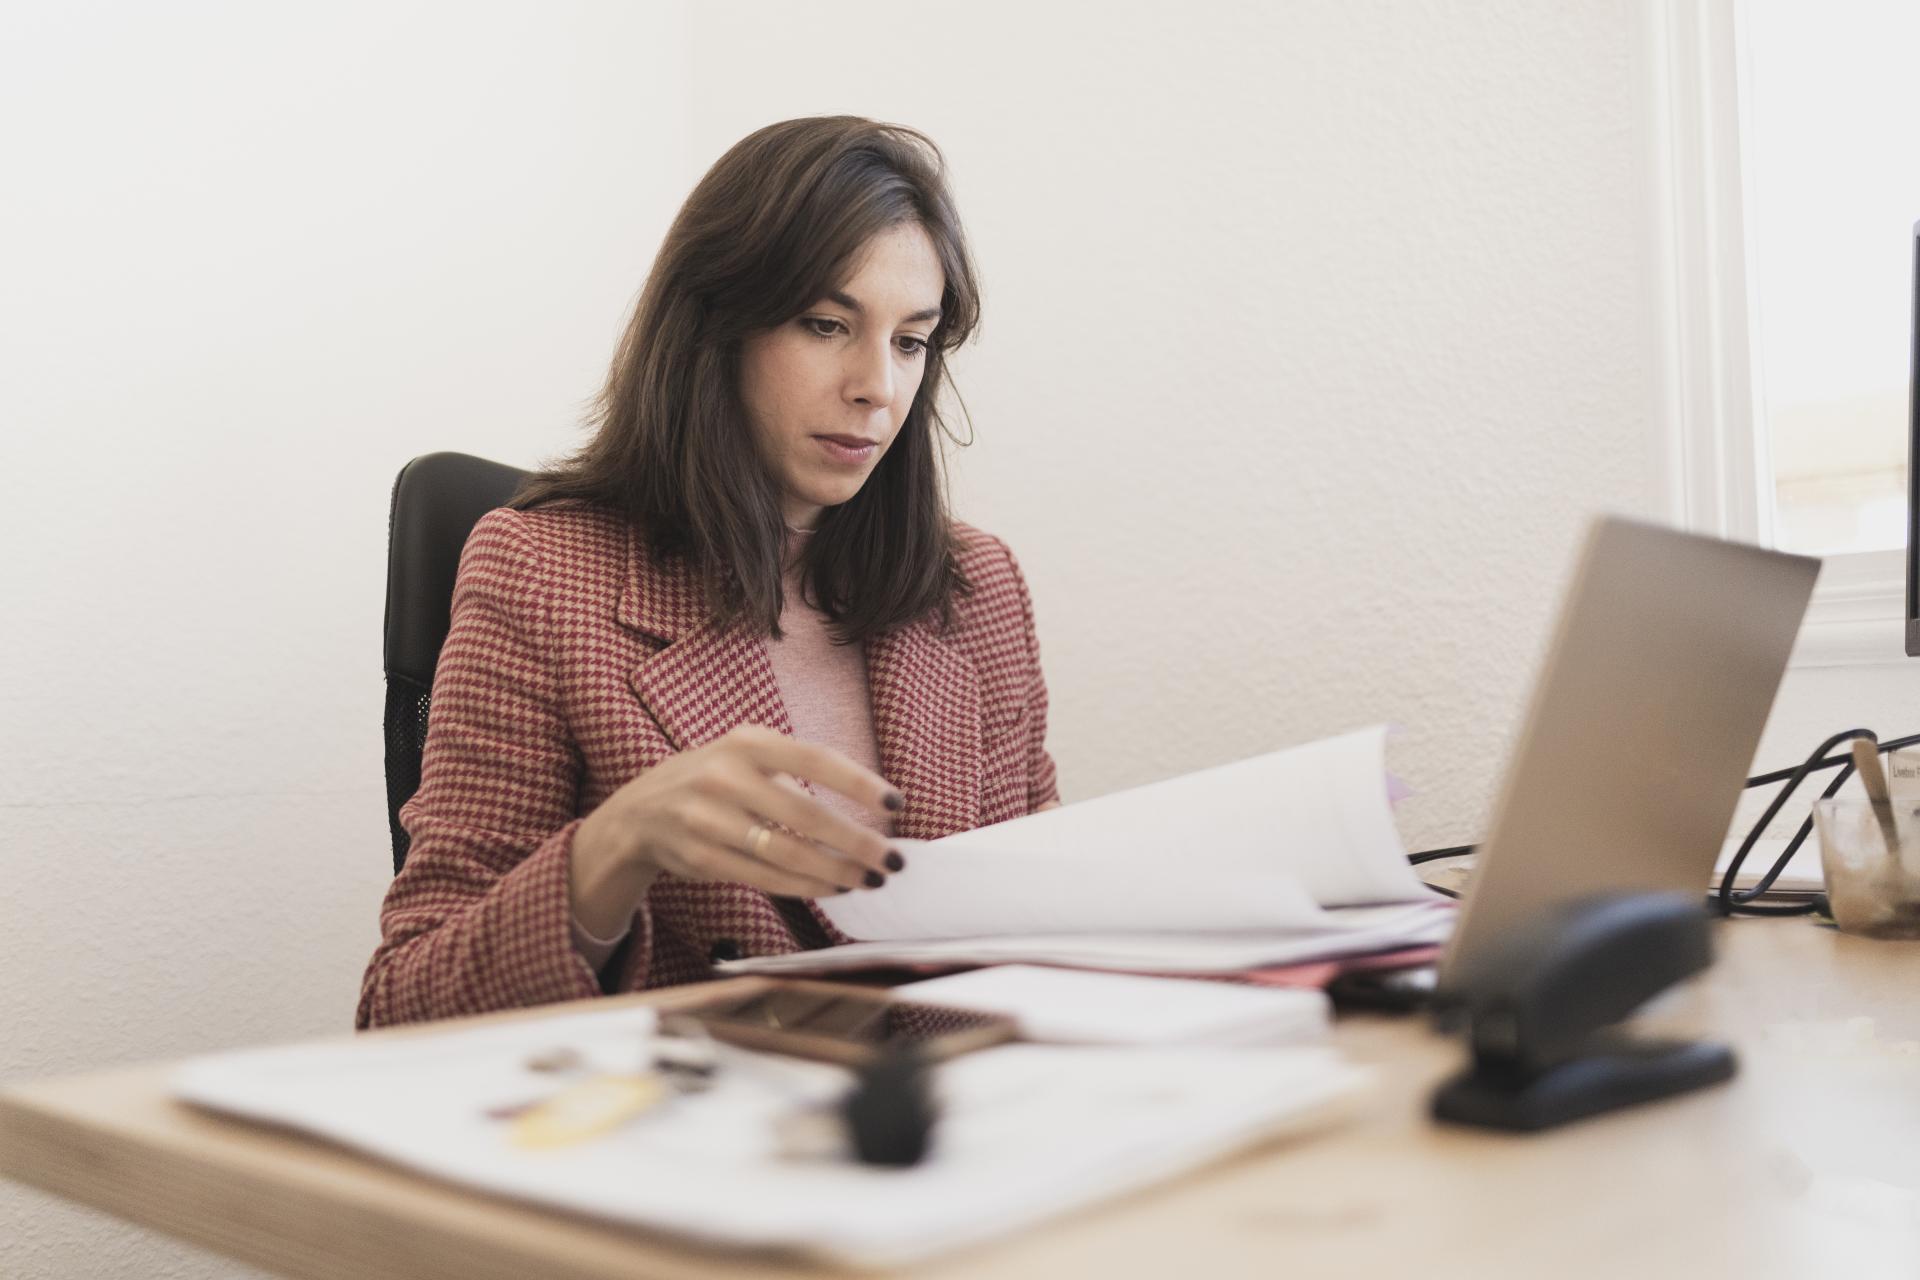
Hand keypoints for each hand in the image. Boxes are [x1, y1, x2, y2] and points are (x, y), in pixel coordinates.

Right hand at [571, 725, 905, 929]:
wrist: (640, 813)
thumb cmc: (715, 781)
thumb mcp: (746, 756)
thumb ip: (796, 772)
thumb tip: (868, 806)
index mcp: (747, 743)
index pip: (815, 758)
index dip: (859, 782)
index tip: (897, 804)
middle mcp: (725, 776)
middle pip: (805, 814)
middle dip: (856, 842)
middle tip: (893, 860)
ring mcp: (707, 818)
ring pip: (786, 853)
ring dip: (836, 871)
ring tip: (869, 879)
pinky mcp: (699, 857)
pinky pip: (763, 877)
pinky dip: (804, 886)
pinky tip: (832, 888)